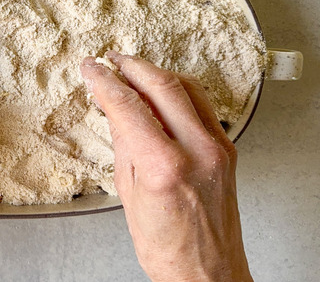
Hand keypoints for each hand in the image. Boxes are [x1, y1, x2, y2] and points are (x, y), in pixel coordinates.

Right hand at [80, 52, 252, 281]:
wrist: (209, 274)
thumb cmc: (168, 247)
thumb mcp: (128, 194)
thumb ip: (124, 143)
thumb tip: (115, 108)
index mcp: (165, 166)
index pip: (129, 106)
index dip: (105, 81)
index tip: (92, 69)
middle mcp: (197, 151)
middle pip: (162, 85)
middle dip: (132, 65)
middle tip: (111, 58)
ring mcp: (218, 148)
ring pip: (188, 87)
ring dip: (157, 72)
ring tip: (134, 68)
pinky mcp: (227, 149)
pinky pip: (203, 104)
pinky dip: (179, 89)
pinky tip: (163, 89)